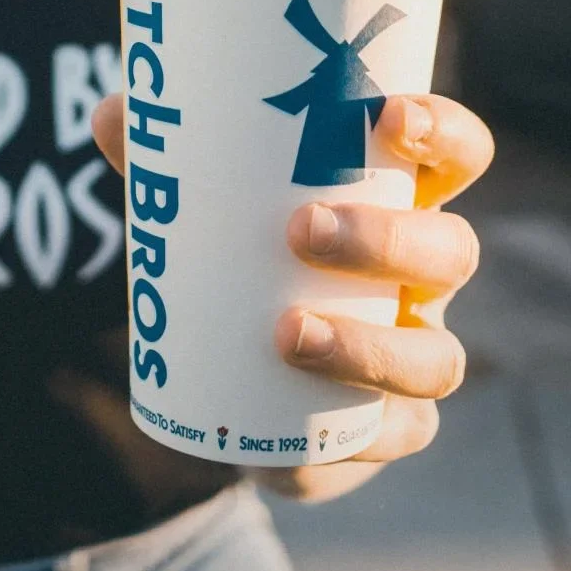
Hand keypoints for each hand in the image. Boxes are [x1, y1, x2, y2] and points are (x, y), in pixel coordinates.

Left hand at [91, 92, 493, 502]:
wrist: (234, 366)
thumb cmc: (238, 250)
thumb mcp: (204, 201)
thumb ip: (166, 160)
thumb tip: (112, 114)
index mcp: (400, 202)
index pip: (457, 154)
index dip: (444, 131)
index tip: (389, 116)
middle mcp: (425, 279)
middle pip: (452, 253)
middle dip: (388, 240)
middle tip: (302, 229)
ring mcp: (414, 356)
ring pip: (437, 360)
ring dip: (371, 349)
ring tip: (287, 333)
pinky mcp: (383, 433)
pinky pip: (379, 450)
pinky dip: (331, 456)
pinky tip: (276, 453)